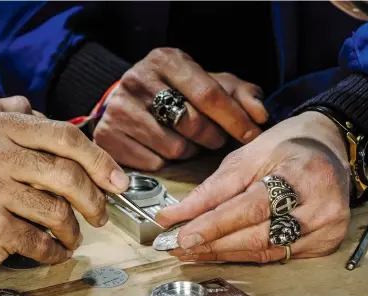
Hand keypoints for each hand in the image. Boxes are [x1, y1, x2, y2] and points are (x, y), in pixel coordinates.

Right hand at [0, 112, 129, 279]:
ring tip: (70, 237)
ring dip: (72, 231)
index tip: (118, 180)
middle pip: (68, 175)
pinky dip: (54, 252)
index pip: (64, 136)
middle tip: (101, 216)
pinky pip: (40, 242)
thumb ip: (31, 150)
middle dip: (94, 200)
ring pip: (58, 211)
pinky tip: (52, 252)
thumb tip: (91, 163)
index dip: (99, 159)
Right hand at [93, 48, 267, 170]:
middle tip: (213, 138)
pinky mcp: (107, 136)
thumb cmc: (174, 92)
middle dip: (211, 137)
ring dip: (188, 151)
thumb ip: (239, 94)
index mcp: (165, 60)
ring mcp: (119, 109)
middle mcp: (137, 80)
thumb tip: (260, 115)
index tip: (252, 135)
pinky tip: (163, 149)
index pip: (208, 94)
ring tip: (186, 141)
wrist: (126, 101)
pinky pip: (152, 162)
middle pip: (191, 123)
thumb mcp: (207, 83)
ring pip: (173, 147)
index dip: (234, 118)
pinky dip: (164, 161)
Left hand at [156, 111, 350, 262]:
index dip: (214, 226)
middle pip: (258, 236)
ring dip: (223, 253)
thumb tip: (174, 215)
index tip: (181, 236)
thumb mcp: (247, 156)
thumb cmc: (286, 147)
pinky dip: (243, 254)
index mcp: (302, 175)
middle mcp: (321, 207)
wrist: (329, 149)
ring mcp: (327, 229)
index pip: (251, 208)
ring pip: (264, 252)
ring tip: (191, 250)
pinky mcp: (324, 244)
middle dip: (212, 244)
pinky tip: (219, 251)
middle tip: (178, 246)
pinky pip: (275, 256)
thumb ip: (212, 189)